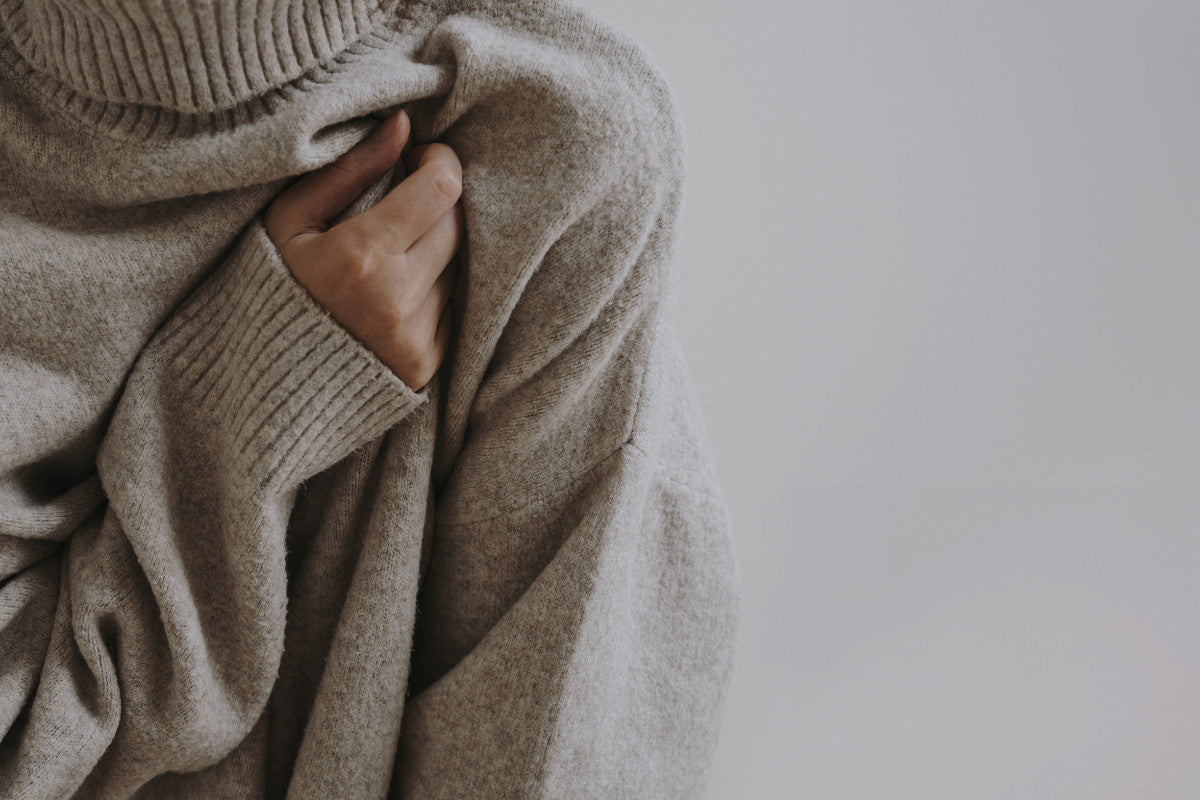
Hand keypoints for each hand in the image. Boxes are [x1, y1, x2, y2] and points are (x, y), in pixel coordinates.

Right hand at [264, 108, 464, 391]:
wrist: (262, 383)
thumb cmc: (270, 286)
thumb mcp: (290, 220)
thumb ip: (349, 170)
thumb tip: (402, 124)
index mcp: (359, 256)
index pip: (441, 189)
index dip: (439, 161)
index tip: (420, 157)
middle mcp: (396, 300)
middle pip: (457, 224)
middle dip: (438, 201)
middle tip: (406, 199)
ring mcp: (415, 337)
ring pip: (457, 265)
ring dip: (435, 248)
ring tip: (389, 255)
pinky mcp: (427, 364)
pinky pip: (454, 306)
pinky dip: (432, 290)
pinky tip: (391, 293)